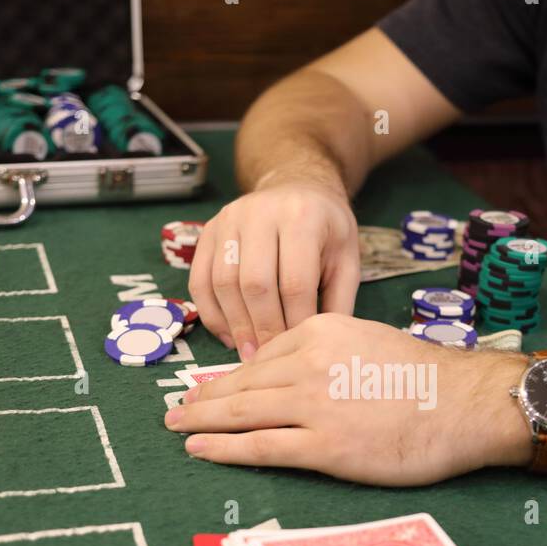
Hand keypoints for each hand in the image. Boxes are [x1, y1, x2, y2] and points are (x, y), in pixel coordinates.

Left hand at [165, 314, 532, 485]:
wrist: (464, 403)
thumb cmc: (426, 378)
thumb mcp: (370, 341)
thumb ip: (331, 352)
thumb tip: (299, 373)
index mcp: (320, 331)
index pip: (263, 355)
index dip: (230, 375)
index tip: (210, 387)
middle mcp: (308, 363)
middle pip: (242, 383)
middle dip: (204, 397)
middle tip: (176, 409)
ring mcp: (313, 406)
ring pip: (242, 412)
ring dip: (202, 421)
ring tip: (176, 428)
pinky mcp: (324, 446)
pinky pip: (260, 446)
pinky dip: (223, 449)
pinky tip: (200, 449)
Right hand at [188, 178, 360, 358]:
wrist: (298, 187)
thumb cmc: (326, 229)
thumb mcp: (347, 259)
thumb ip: (338, 301)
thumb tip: (320, 349)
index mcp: (302, 217)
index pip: (294, 282)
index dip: (293, 323)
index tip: (296, 351)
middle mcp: (260, 213)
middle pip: (254, 284)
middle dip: (261, 327)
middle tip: (268, 359)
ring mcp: (228, 219)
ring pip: (222, 283)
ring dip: (235, 325)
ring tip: (249, 354)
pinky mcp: (207, 231)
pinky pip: (199, 280)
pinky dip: (211, 313)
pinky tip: (229, 335)